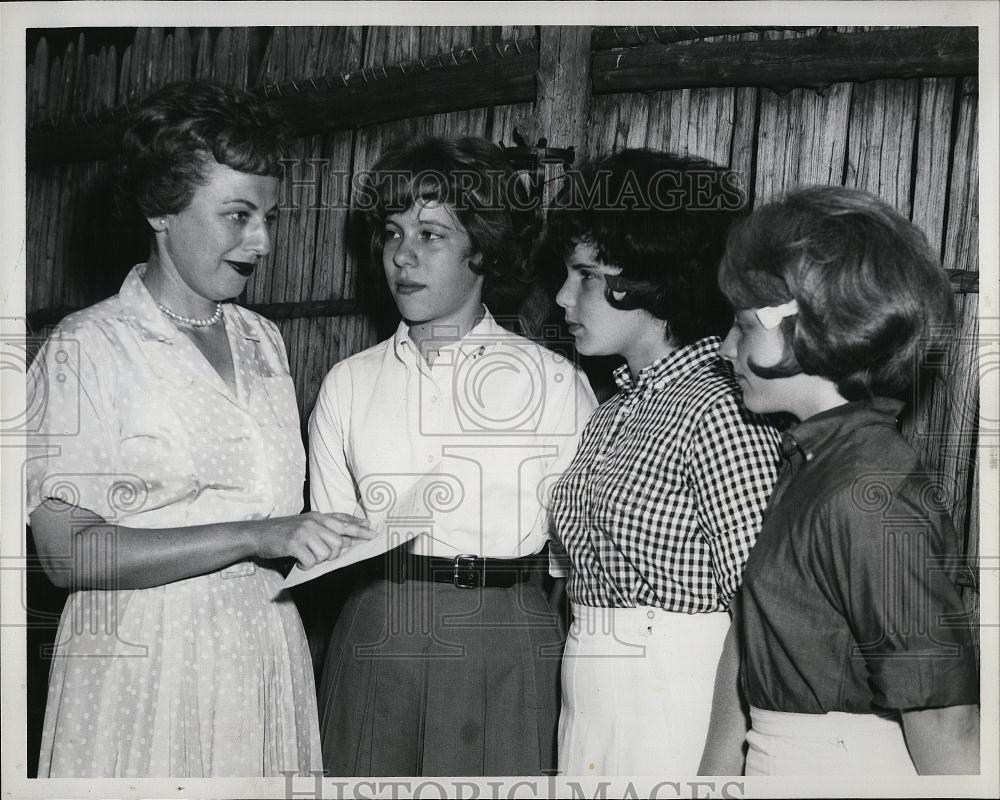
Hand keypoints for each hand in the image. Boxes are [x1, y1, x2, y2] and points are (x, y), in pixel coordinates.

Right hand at [251, 512, 375, 568]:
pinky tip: (299, 562)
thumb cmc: (283, 532)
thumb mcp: (306, 524)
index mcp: (318, 517)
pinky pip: (311, 561)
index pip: (344, 521)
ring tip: (306, 558)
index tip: (373, 533)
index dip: (360, 529)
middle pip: (338, 542)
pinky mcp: (294, 543)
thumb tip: (348, 540)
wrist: (258, 534)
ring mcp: (304, 532)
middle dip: (333, 554)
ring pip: (326, 553)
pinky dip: (306, 566)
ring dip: (318, 561)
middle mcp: (313, 522)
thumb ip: (326, 528)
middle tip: (321, 557)